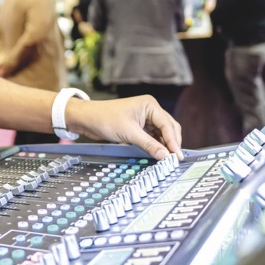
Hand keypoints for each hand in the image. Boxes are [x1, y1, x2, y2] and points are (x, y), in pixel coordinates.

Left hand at [66, 95, 182, 160]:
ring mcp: (145, 118)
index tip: (177, 156)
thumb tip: (164, 156)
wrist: (87, 118)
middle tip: (174, 159)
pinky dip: (156, 145)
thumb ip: (149, 145)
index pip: (168, 125)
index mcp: (150, 105)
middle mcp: (150, 110)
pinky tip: (158, 154)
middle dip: (172, 143)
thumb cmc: (105, 119)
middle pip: (168, 128)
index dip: (174, 142)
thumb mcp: (129, 133)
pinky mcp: (139, 126)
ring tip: (167, 159)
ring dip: (164, 145)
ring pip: (162, 134)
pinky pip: (152, 137)